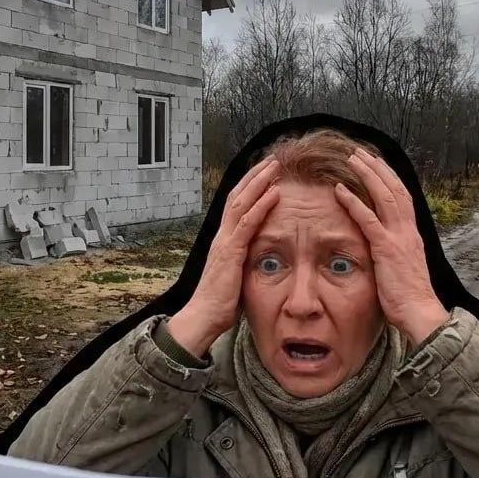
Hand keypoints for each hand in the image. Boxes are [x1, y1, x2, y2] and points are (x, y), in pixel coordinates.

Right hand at [169, 156, 281, 354]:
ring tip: (274, 168)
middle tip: (272, 161)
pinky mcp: (231, 252)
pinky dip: (261, 205)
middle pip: (237, 196)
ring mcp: (225, 242)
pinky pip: (247, 223)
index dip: (250, 187)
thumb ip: (244, 261)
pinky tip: (274, 193)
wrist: (203, 316)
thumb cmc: (220, 302)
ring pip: (241, 203)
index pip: (235, 205)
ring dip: (259, 183)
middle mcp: (222, 235)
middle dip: (255, 176)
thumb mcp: (235, 275)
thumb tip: (259, 257)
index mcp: (223, 240)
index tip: (265, 173)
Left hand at [334, 147, 449, 346]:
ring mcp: (398, 238)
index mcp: (411, 233)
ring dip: (366, 175)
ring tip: (351, 159)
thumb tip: (381, 243)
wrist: (420, 313)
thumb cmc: (407, 296)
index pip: (401, 196)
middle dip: (377, 167)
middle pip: (394, 188)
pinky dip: (354, 203)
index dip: (387, 177)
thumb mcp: (401, 266)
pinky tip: (340, 190)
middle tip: (359, 152)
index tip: (374, 163)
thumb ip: (393, 250)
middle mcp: (408, 230)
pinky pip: (369, 220)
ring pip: (384, 196)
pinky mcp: (386, 249)